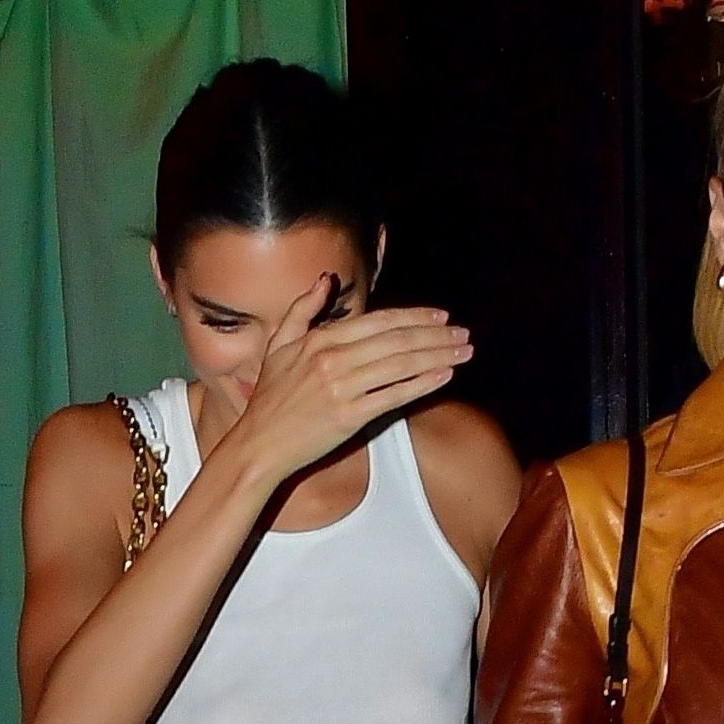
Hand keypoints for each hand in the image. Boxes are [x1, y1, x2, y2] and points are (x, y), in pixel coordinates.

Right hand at [236, 273, 471, 487]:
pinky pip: (393, 396)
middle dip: (435, 335)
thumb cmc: (271, 398)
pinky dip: (421, 384)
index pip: (378, 321)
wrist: (259, 444)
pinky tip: (443, 376)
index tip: (440, 316)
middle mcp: (333, 359)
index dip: (413, 316)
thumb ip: (302, 309)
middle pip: (396, 340)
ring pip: (400, 365)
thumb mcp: (279, 345)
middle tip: (463, 333)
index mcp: (321, 339)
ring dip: (437, 355)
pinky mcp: (349, 416)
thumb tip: (325, 279)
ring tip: (464, 352)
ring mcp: (342, 388)